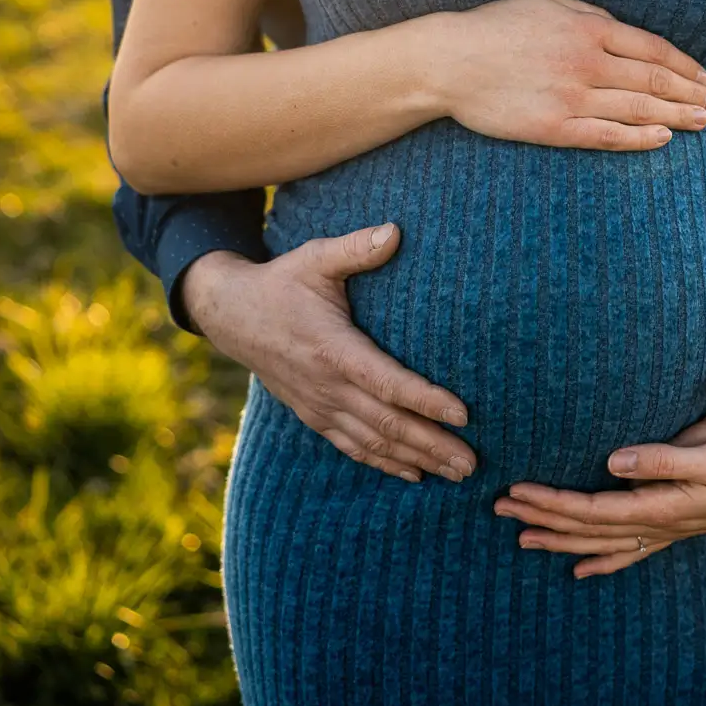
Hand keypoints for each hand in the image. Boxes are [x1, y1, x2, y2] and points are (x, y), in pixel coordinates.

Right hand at [181, 225, 474, 483]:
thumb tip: (396, 231)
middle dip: (432, 445)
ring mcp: (319, 405)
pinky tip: (413, 474)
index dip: (426, 401)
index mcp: (333, 349)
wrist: (232, 315)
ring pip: (373, 442)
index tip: (463, 415)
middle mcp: (327, 386)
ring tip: (456, 474)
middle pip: (387, 424)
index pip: (387, 382)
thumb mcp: (316, 258)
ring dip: (416, 460)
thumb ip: (356, 249)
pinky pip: (352, 446)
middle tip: (472, 464)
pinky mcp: (313, 415)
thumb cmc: (282, 282)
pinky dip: (383, 463)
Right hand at [439, 0, 705, 150]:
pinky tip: (664, 138)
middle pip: (653, 81)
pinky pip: (607, 135)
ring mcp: (571, 97)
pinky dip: (640, 138)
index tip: (703, 76)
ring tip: (702, 122)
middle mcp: (587, 62)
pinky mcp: (554, 127)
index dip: (683, 65)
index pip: (652, 49)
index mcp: (588, 28)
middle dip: (690, 93)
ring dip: (677, 116)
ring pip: (638, 109)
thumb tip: (624, 29)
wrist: (450, 60)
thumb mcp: (548, 3)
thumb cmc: (498, 26)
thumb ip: (590, 15)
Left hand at [495, 434, 705, 579]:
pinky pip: (629, 550)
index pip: (592, 509)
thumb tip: (614, 462)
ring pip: (602, 542)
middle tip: (497, 509)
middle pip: (588, 529)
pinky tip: (579, 568)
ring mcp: (668, 528)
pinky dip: (600, 559)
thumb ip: (666, 458)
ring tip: (521, 538)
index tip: (515, 492)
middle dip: (542, 520)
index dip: (552, 503)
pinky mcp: (678, 523)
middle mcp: (660, 524)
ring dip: (560, 539)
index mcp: (662, 506)